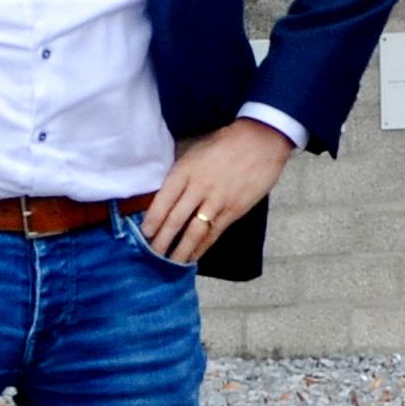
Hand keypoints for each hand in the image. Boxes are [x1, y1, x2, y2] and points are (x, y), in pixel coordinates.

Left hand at [140, 119, 292, 265]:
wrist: (261, 141)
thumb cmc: (224, 142)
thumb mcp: (195, 149)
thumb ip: (180, 170)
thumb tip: (163, 192)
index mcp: (185, 170)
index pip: (163, 200)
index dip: (152, 220)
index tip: (143, 234)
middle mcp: (199, 188)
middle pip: (176, 220)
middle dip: (162, 241)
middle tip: (152, 256)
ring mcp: (217, 201)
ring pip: (194, 232)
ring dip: (180, 251)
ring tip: (170, 264)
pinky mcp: (234, 211)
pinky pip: (214, 234)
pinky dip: (202, 248)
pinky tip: (193, 258)